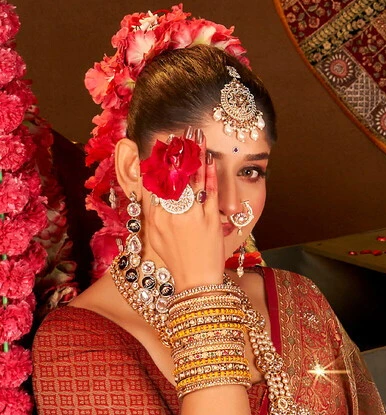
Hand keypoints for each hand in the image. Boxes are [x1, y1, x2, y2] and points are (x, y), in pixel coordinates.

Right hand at [140, 128, 225, 291]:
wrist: (196, 283)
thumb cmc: (176, 261)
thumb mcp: (155, 236)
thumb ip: (151, 211)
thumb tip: (147, 189)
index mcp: (154, 218)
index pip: (151, 182)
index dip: (154, 159)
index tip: (155, 141)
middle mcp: (170, 215)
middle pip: (170, 175)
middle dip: (174, 150)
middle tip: (178, 131)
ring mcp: (191, 217)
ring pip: (191, 179)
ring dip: (193, 155)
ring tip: (196, 135)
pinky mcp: (210, 221)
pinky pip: (209, 192)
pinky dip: (209, 174)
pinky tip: (210, 159)